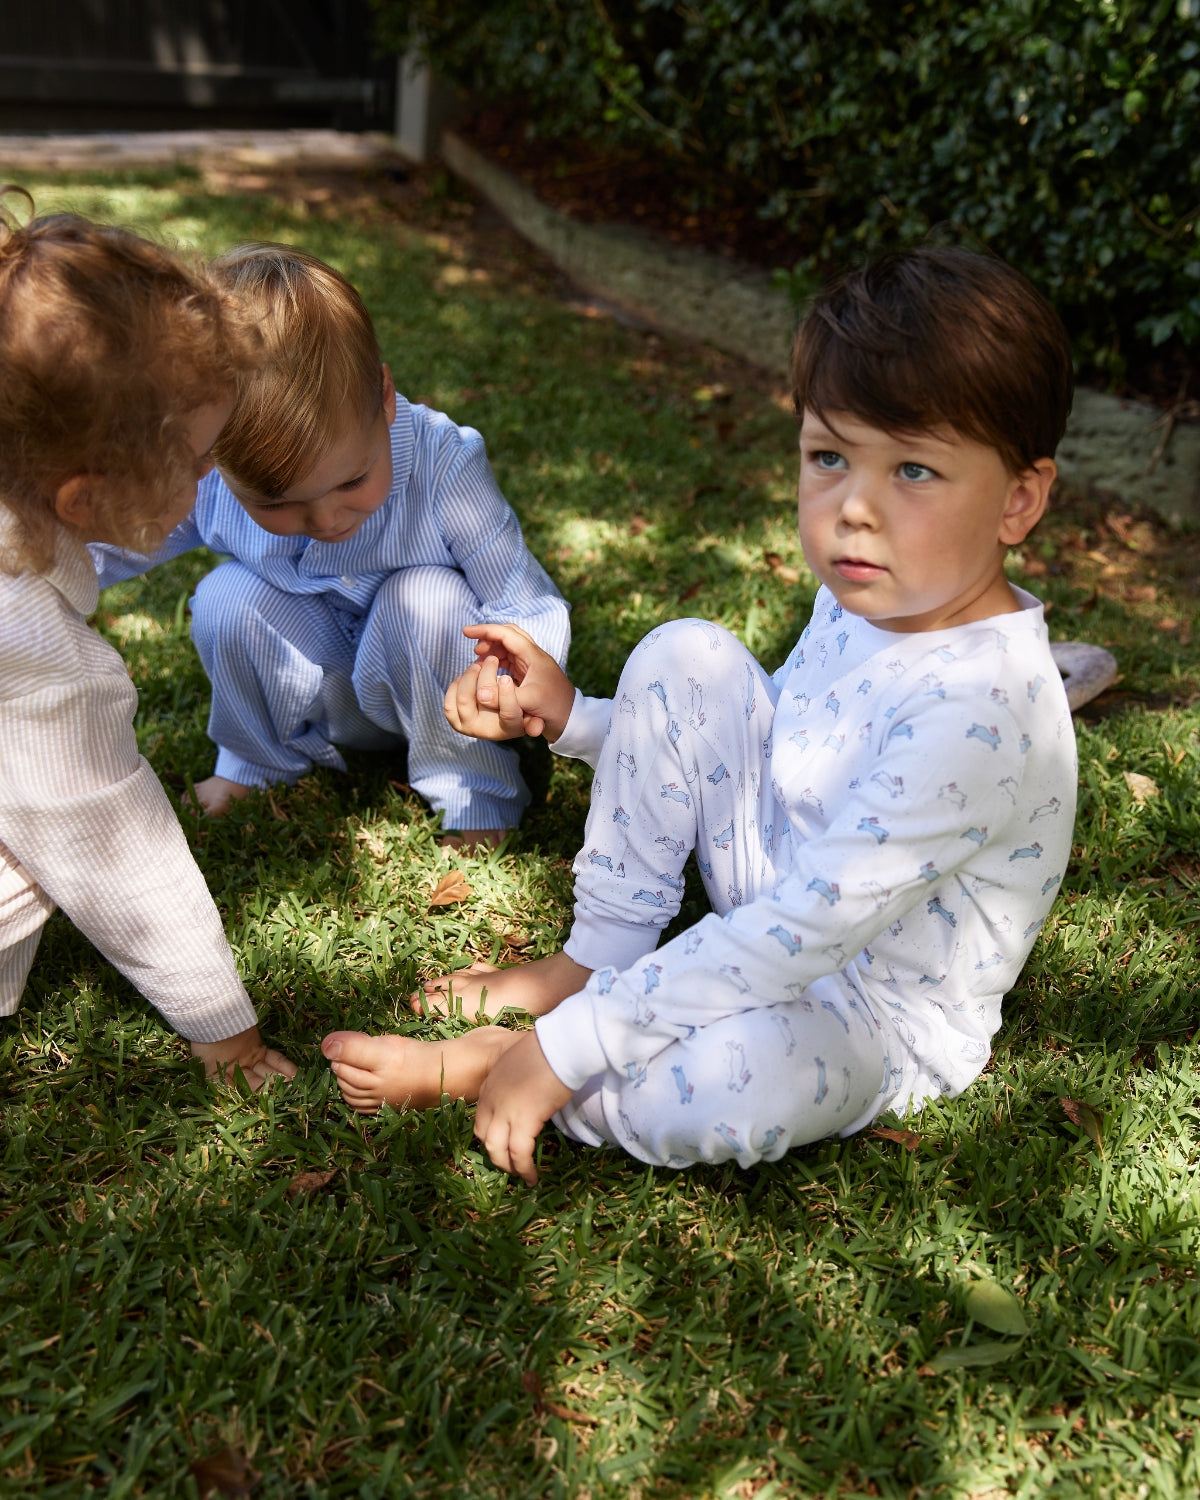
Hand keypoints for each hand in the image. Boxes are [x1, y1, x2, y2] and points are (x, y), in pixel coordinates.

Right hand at [191, 1025, 296, 1090]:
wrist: (210, 1016)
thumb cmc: (204, 1044)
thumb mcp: (209, 1069)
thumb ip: (221, 1085)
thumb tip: (234, 1099)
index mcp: (223, 1081)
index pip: (243, 1093)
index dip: (256, 1097)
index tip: (270, 1103)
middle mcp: (236, 1073)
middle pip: (257, 1084)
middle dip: (272, 1090)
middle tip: (288, 1095)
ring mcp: (248, 1061)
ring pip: (267, 1073)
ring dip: (281, 1080)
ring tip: (295, 1086)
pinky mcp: (258, 1049)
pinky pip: (274, 1059)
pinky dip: (284, 1066)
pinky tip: (295, 1073)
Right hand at [444, 622, 574, 743]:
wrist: (571, 719)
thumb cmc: (554, 707)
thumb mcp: (528, 702)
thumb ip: (503, 697)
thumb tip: (480, 693)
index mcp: (533, 655)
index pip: (506, 634)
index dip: (485, 630)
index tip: (466, 632)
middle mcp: (533, 655)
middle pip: (508, 635)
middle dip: (488, 637)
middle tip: (472, 646)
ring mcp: (532, 663)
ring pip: (508, 647)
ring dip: (492, 650)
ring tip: (478, 660)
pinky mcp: (530, 673)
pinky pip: (510, 659)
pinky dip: (497, 660)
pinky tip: (489, 670)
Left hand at [473, 1030, 573, 1184]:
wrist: (559, 1047)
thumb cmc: (547, 1050)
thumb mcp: (520, 1064)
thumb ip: (516, 1081)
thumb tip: (530, 1091)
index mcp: (490, 1086)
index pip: (481, 1118)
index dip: (490, 1135)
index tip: (502, 1145)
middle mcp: (491, 1101)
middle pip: (484, 1137)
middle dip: (495, 1154)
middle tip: (510, 1164)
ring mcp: (505, 1112)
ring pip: (497, 1150)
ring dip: (508, 1166)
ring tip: (521, 1175)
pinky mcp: (523, 1122)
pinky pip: (519, 1154)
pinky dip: (524, 1168)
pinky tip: (532, 1177)